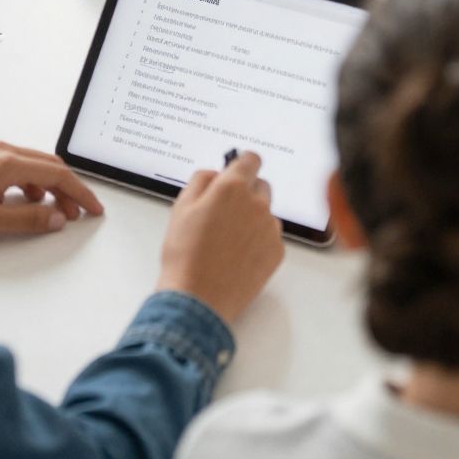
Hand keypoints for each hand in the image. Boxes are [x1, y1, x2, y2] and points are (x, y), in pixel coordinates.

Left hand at [0, 141, 104, 237]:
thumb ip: (29, 219)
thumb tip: (58, 218)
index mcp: (8, 162)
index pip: (58, 175)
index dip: (80, 193)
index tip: (92, 210)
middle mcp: (3, 150)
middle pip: (50, 166)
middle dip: (68, 190)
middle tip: (77, 213)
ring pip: (35, 165)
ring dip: (49, 187)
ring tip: (52, 212)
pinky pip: (18, 167)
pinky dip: (31, 183)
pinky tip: (24, 202)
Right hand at [155, 150, 284, 326]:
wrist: (197, 298)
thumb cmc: (184, 254)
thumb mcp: (181, 208)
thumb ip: (201, 180)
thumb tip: (216, 173)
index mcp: (233, 188)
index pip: (251, 160)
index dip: (243, 165)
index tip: (238, 171)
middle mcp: (257, 203)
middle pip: (261, 186)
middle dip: (246, 193)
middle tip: (225, 214)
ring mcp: (270, 228)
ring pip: (265, 213)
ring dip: (252, 219)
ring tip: (227, 242)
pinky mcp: (277, 251)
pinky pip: (270, 237)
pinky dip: (258, 242)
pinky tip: (237, 257)